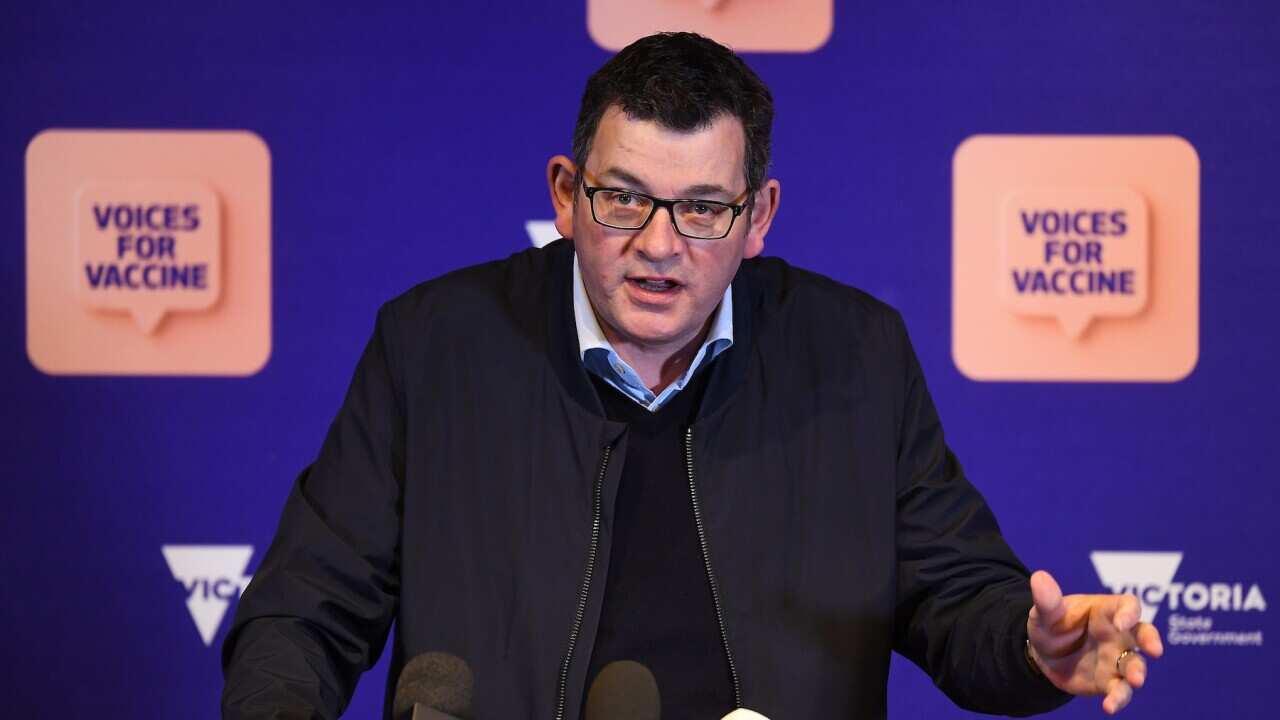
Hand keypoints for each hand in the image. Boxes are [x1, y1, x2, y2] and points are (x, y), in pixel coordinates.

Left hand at [1025, 570, 1163, 714]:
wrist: (1043, 655)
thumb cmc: (1051, 625)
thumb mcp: (1045, 613)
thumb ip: (1046, 599)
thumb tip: (1039, 577)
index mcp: (1105, 611)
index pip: (1127, 605)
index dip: (1129, 612)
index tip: (1121, 622)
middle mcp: (1117, 634)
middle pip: (1144, 633)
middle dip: (1151, 640)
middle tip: (1154, 650)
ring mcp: (1116, 658)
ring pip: (1135, 665)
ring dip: (1138, 673)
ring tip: (1135, 681)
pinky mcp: (1110, 681)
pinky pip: (1120, 690)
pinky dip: (1119, 698)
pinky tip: (1109, 707)